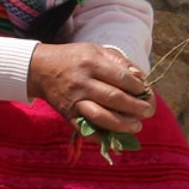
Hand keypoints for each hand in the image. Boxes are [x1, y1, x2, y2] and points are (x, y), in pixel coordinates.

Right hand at [25, 43, 155, 134]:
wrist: (40, 68)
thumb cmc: (73, 58)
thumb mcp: (95, 50)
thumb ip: (120, 61)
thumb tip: (141, 78)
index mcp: (91, 63)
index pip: (122, 78)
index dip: (139, 87)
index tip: (145, 91)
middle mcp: (82, 82)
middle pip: (115, 98)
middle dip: (136, 107)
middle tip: (148, 112)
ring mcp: (74, 100)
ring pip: (102, 116)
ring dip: (123, 124)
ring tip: (137, 126)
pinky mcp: (67, 114)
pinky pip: (86, 130)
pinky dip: (103, 137)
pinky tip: (116, 137)